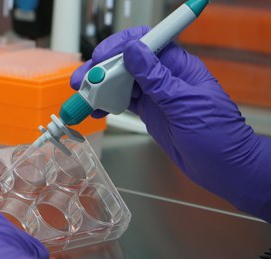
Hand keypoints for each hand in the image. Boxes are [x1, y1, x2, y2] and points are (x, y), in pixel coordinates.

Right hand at [71, 26, 270, 221]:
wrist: (224, 168)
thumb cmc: (218, 136)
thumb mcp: (185, 104)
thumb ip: (156, 78)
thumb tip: (134, 52)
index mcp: (179, 66)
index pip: (146, 43)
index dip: (121, 45)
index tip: (101, 58)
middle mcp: (164, 77)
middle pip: (127, 63)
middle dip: (101, 70)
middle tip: (82, 81)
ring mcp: (155, 95)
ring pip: (120, 82)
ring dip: (99, 88)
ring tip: (82, 97)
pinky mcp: (149, 112)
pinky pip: (122, 101)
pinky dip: (106, 103)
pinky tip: (95, 109)